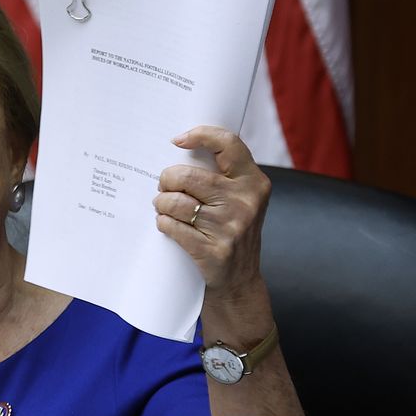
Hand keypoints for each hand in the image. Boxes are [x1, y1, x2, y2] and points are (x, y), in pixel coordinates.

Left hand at [152, 125, 270, 301]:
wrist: (240, 280)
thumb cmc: (232, 231)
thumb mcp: (242, 199)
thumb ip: (224, 176)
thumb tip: (181, 148)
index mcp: (254, 182)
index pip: (228, 144)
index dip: (200, 135)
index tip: (178, 140)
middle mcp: (245, 202)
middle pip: (186, 175)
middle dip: (167, 180)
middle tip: (165, 186)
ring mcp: (230, 227)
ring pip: (175, 202)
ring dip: (161, 204)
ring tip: (163, 207)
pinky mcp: (213, 250)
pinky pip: (172, 226)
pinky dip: (163, 223)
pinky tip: (166, 224)